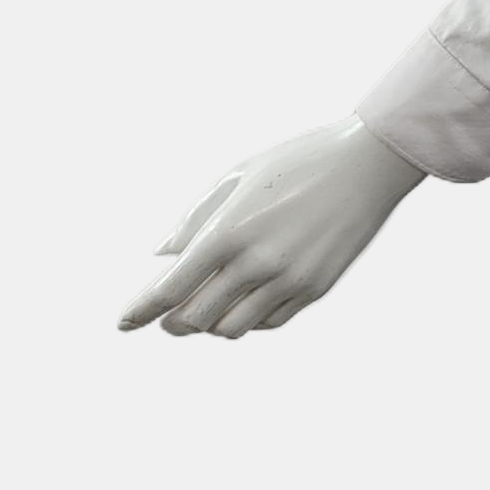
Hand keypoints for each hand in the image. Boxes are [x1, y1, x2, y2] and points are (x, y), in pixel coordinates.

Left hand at [117, 116, 426, 338]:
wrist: (367, 163)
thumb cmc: (297, 160)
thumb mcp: (237, 175)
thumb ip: (195, 218)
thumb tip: (164, 256)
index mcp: (227, 232)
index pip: (170, 289)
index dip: (140, 312)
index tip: (122, 323)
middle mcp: (255, 263)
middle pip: (195, 318)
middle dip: (172, 322)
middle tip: (166, 317)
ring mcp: (288, 280)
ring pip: (230, 329)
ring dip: (210, 324)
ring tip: (207, 309)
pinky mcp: (315, 289)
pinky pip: (269, 322)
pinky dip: (247, 320)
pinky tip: (244, 302)